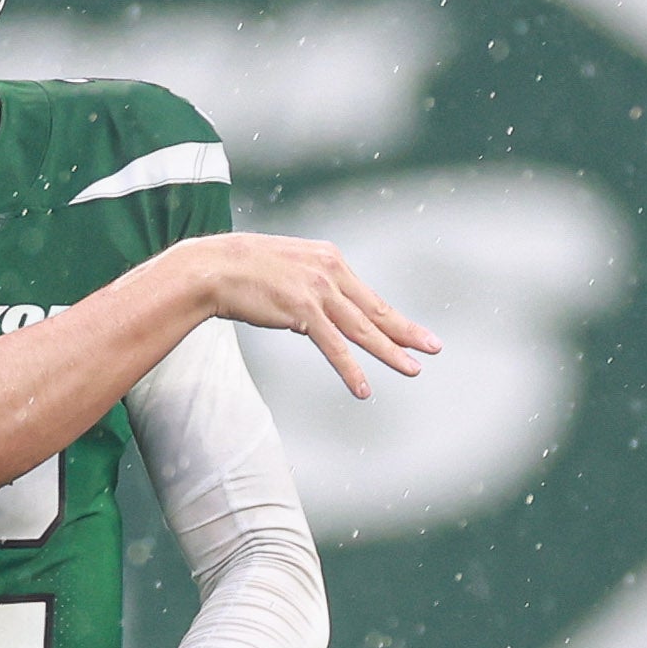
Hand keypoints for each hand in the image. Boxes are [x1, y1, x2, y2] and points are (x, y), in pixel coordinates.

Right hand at [167, 234, 437, 401]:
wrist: (212, 268)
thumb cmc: (242, 269)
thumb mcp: (287, 267)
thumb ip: (309, 284)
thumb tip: (315, 314)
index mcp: (329, 259)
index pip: (367, 296)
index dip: (391, 318)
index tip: (412, 332)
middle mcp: (330, 272)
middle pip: (375, 310)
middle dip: (406, 332)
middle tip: (434, 347)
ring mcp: (318, 291)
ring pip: (362, 329)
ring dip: (390, 352)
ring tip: (413, 369)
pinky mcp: (302, 310)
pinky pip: (334, 347)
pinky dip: (350, 369)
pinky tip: (364, 388)